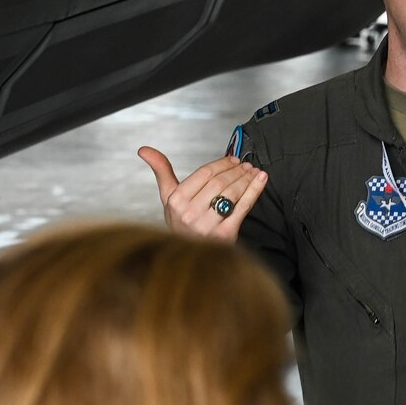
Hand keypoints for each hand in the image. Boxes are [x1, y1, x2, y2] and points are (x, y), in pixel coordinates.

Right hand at [139, 147, 267, 239]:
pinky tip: (261, 180)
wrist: (190, 256)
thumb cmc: (181, 223)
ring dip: (247, 178)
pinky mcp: (225, 235)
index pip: (205, 173)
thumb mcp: (168, 198)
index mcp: (176, 201)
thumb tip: (144, 149)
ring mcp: (207, 225)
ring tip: (254, 172)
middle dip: (236, 170)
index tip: (233, 159)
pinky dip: (255, 190)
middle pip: (220, 182)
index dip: (222, 163)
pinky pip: (243, 207)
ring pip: (232, 193)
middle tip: (246, 165)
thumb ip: (161, 171)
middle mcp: (189, 213)